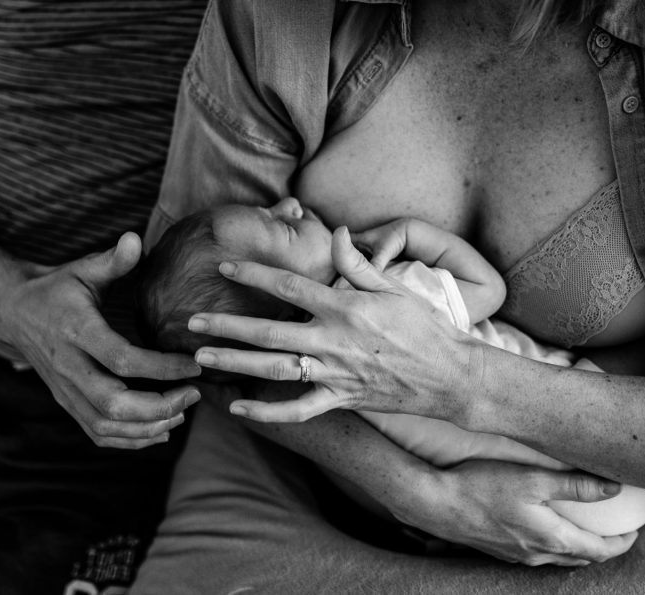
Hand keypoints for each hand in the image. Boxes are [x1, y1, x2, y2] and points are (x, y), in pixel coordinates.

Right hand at [0, 232, 201, 448]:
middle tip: (193, 395)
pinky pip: (97, 433)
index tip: (194, 364)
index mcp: (77, 332)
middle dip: (159, 406)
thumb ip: (113, 260)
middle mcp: (68, 367)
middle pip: (113, 403)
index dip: (162, 368)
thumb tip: (136, 238)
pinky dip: (130, 440)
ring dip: (148, 427)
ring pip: (105, 425)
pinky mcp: (66, 403)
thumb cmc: (58, 288)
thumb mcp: (83, 269)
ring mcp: (64, 390)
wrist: (13, 312)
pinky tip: (160, 430)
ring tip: (183, 412)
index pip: (122, 361)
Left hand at [188, 227, 474, 422]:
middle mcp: (334, 340)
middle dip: (226, 327)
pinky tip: (238, 408)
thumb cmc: (426, 327)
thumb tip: (334, 232)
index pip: (288, 287)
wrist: (453, 376)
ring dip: (234, 365)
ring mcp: (335, 373)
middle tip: (191, 322)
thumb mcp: (394, 286)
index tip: (224, 267)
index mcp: (345, 307)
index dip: (253, 275)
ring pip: (274, 370)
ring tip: (201, 359)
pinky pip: (297, 409)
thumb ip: (357, 263)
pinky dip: (267, 411)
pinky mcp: (341, 399)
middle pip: (268, 332)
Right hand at [399, 460, 637, 565]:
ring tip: (587, 531)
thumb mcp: (532, 479)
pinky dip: (553, 545)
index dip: (620, 543)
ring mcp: (517, 556)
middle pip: (581, 558)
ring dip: (578, 548)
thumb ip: (574, 486)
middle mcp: (537, 554)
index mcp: (551, 538)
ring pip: (558, 558)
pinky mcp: (501, 550)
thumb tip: (612, 490)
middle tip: (616, 532)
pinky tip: (547, 530)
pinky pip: (537, 554)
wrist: (436, 503)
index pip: (599, 551)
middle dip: (602, 547)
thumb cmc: (482, 487)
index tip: (634, 532)